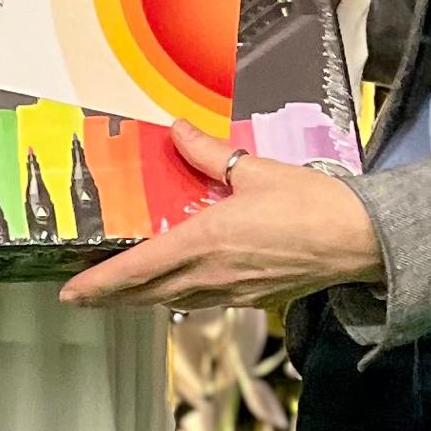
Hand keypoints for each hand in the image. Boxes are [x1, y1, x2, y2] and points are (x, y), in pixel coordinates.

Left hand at [59, 120, 383, 310]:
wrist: (358, 241)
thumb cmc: (311, 205)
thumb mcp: (254, 170)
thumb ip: (209, 154)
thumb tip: (176, 130)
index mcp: (206, 241)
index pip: (138, 269)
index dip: (101, 284)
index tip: (72, 293)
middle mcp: (212, 274)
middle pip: (147, 294)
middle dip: (111, 297)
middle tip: (81, 296)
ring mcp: (233, 292)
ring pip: (173, 300)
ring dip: (142, 297)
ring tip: (121, 291)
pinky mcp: (253, 298)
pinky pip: (203, 299)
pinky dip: (180, 294)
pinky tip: (182, 283)